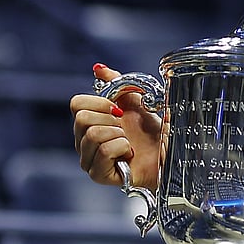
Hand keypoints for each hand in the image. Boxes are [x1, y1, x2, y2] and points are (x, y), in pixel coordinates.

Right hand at [70, 64, 162, 188]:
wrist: (167, 152)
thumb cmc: (150, 130)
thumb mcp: (134, 100)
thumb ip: (115, 82)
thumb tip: (99, 68)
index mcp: (87, 122)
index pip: (76, 104)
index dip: (100, 102)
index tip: (118, 109)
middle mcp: (82, 141)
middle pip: (82, 119)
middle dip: (110, 119)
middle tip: (124, 129)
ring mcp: (88, 160)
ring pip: (93, 135)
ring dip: (119, 134)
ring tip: (129, 143)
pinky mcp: (98, 175)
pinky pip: (104, 151)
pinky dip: (123, 148)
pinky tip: (129, 154)